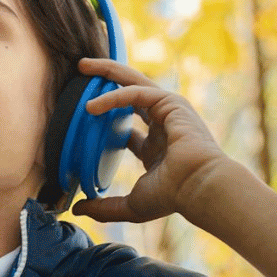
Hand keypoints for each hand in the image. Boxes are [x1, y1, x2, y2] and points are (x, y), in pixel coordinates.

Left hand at [65, 57, 236, 225]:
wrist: (198, 188)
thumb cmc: (172, 196)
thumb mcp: (132, 204)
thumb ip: (104, 207)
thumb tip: (78, 209)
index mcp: (155, 147)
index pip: (127, 126)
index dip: (105, 117)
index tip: (82, 114)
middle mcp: (162, 125)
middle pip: (129, 93)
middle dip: (106, 80)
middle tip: (81, 71)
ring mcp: (168, 111)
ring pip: (133, 82)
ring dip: (108, 72)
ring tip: (82, 67)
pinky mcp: (171, 103)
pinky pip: (136, 92)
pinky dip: (113, 96)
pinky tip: (92, 106)